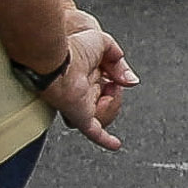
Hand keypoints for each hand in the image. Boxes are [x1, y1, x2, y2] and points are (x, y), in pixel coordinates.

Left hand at [42, 16, 134, 143]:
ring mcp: (81, 106)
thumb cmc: (72, 49)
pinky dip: (106, 139)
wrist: (57, 61)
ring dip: (114, 105)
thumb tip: (131, 81)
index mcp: (85, 75)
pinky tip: (115, 144)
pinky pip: (95, 133)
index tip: (116, 74)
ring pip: (106, 115)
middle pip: (107, 101)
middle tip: (114, 83)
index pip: (106, 85)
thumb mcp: (102, 42)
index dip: (115, 80)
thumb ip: (118, 57)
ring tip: (110, 92)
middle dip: (116, 93)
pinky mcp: (81, 117)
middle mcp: (82, 92)